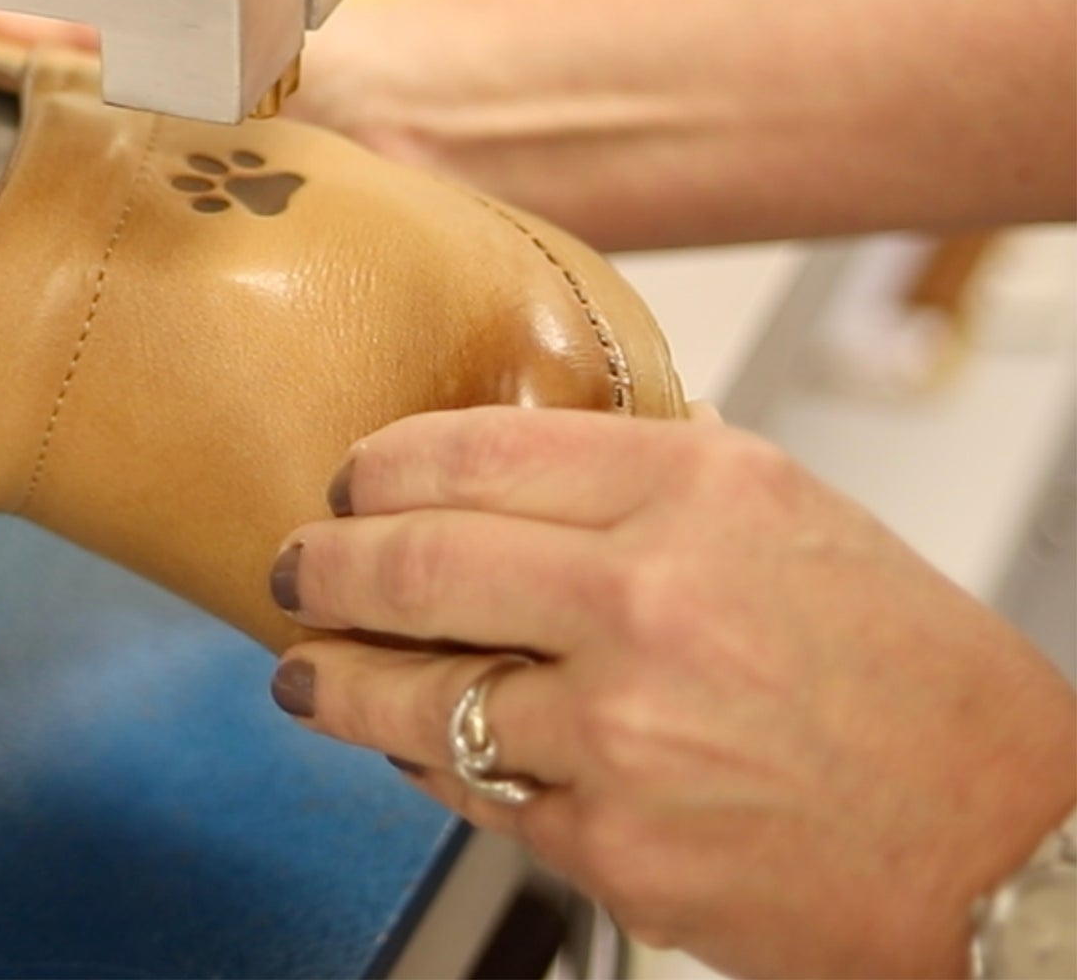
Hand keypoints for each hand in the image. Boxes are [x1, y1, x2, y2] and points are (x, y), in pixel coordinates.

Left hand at [266, 406, 1076, 979]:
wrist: (1012, 851)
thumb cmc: (917, 679)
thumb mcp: (789, 512)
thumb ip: (646, 474)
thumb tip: (513, 463)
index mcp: (693, 490)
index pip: (470, 450)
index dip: (379, 466)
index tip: (350, 480)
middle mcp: (645, 598)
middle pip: (412, 562)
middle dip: (323, 564)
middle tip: (295, 564)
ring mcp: (620, 731)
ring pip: (413, 692)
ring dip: (334, 679)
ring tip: (304, 668)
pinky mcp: (612, 847)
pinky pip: (471, 791)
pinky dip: (421, 763)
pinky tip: (405, 746)